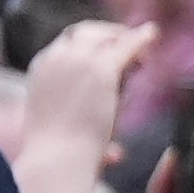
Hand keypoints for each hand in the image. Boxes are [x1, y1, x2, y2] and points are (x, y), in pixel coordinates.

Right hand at [7, 15, 145, 192]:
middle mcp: (55, 59)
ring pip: (105, 37)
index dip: (90, 47)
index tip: (109, 55)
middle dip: (107, 36)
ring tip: (145, 49)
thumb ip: (89, 136)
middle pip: (84, 33)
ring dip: (125, 40)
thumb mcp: (69, 137)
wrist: (58, 158)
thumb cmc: (63, 159)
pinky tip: (153, 34)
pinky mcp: (101, 69)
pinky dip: (141, 39)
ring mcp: (77, 61)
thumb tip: (116, 155)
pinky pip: (126, 47)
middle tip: (130, 48)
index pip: (66, 45)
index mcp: (40, 70)